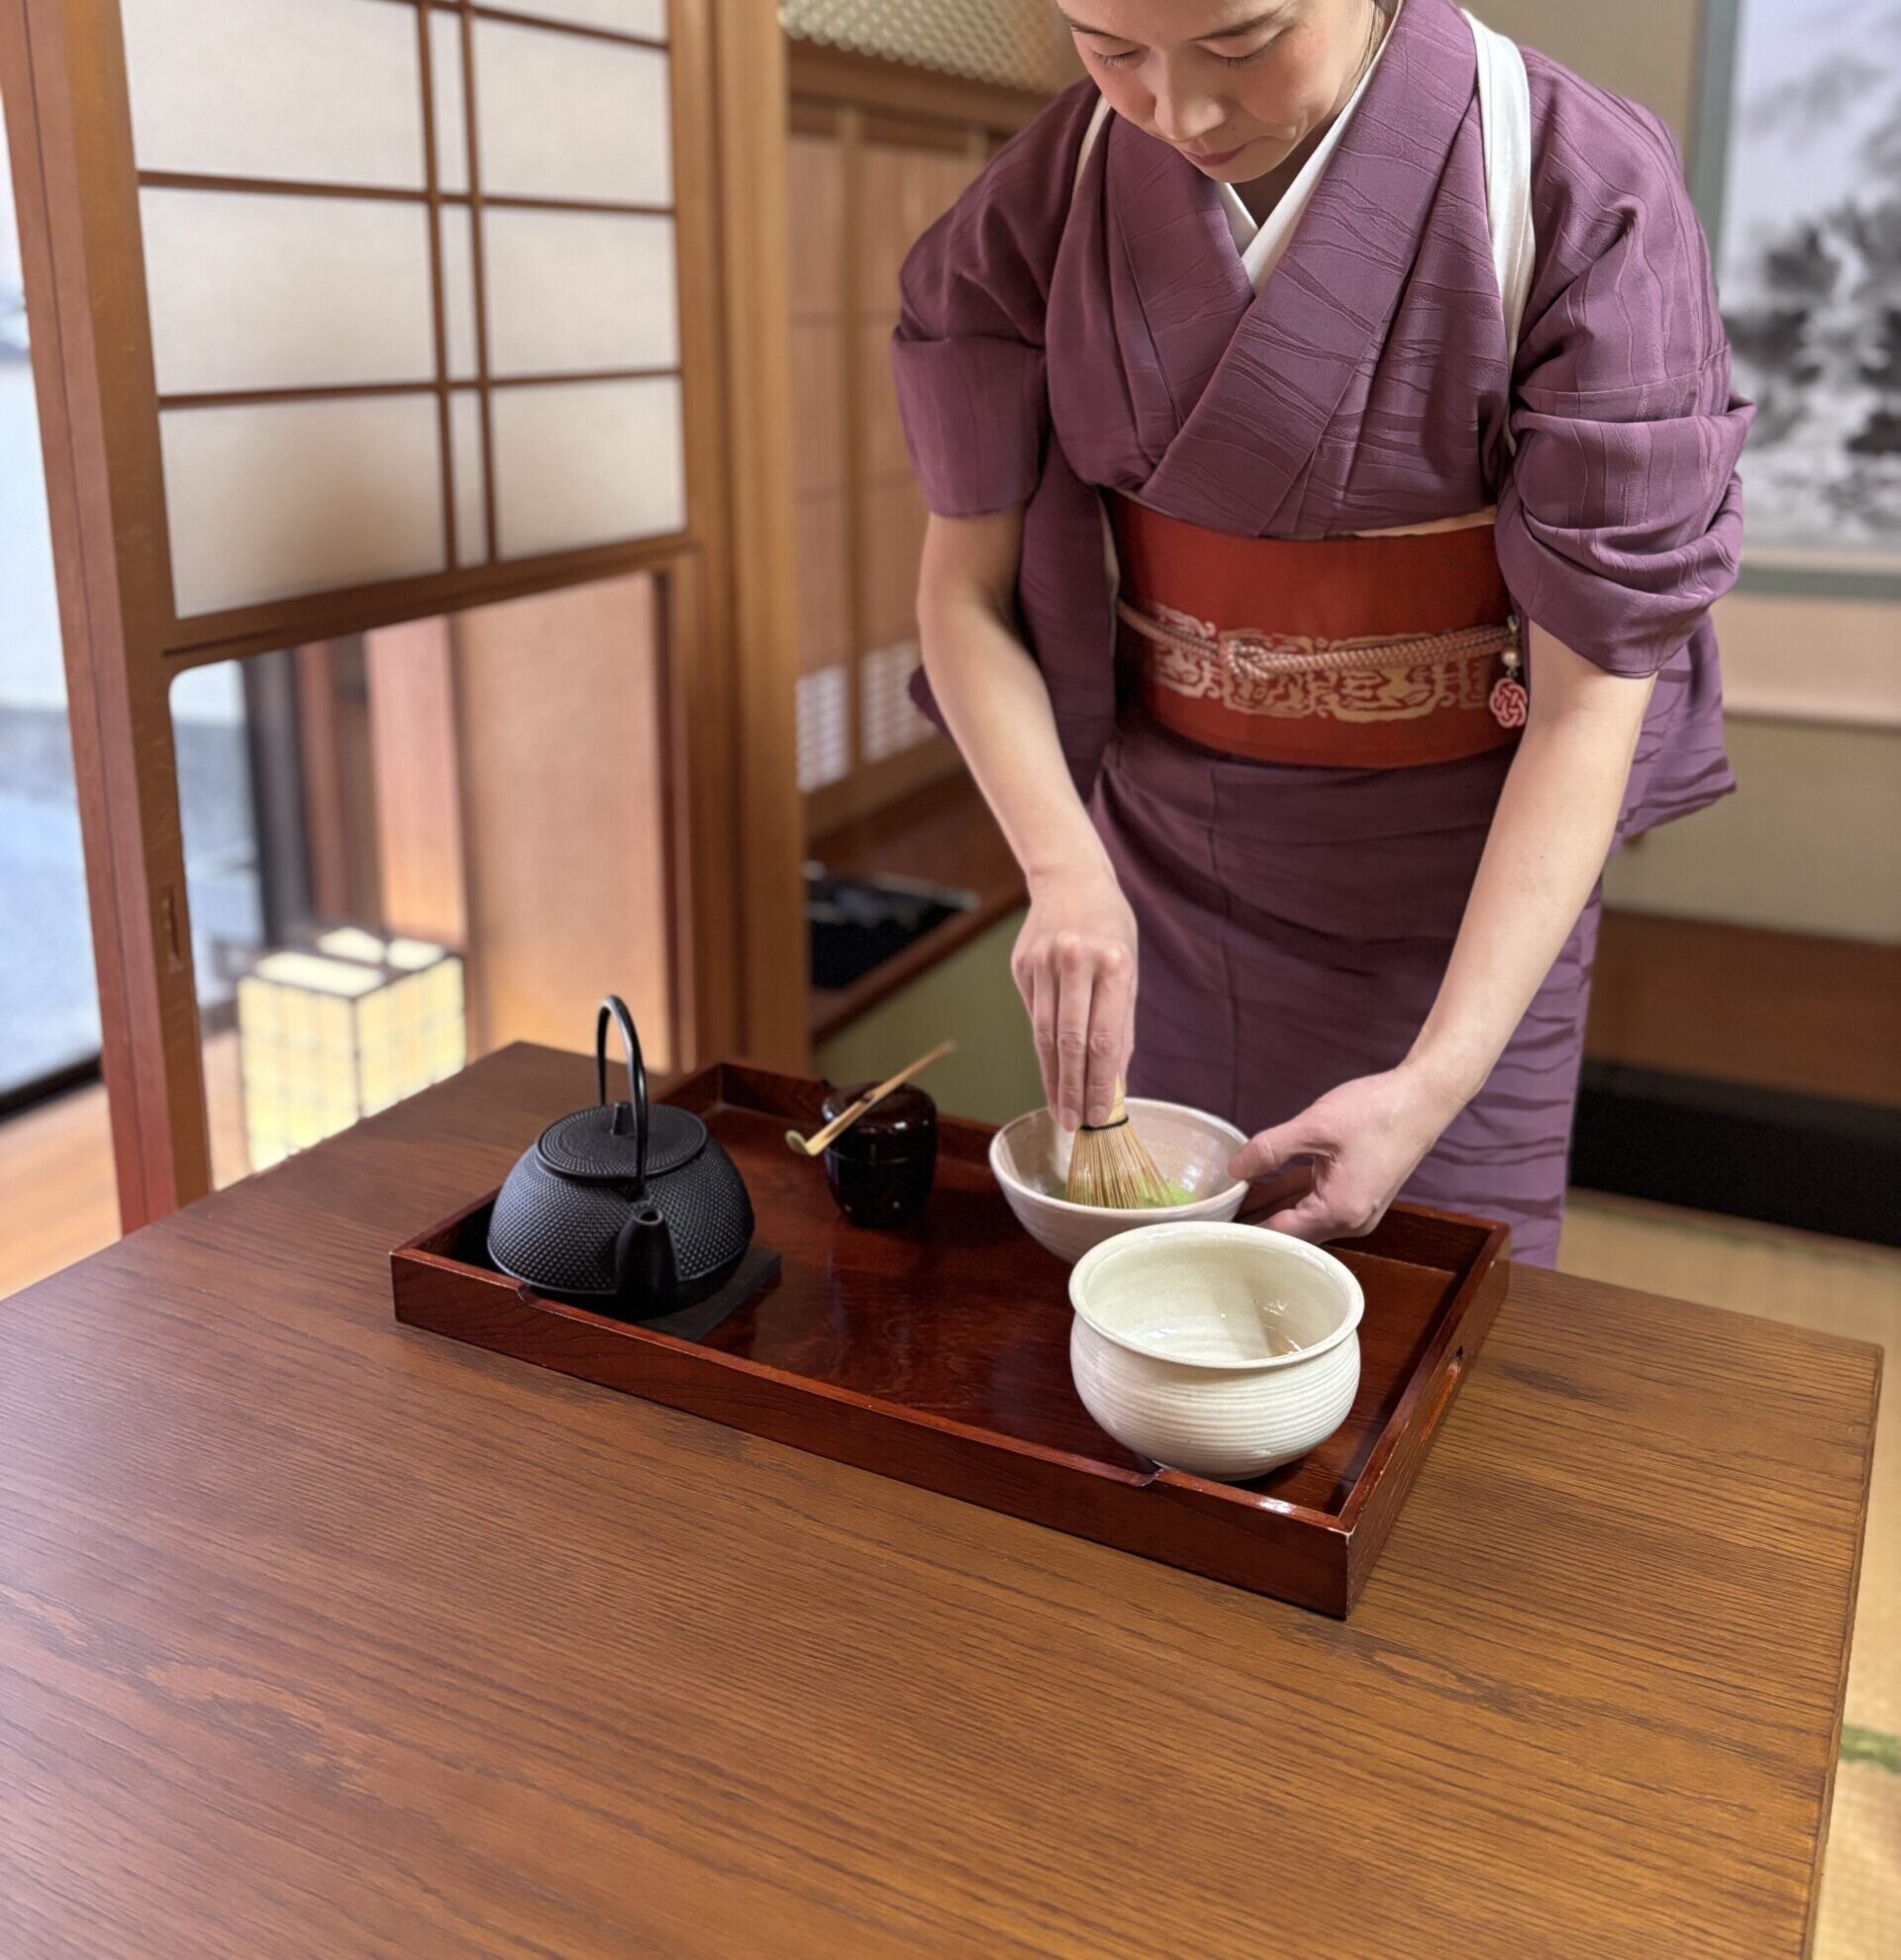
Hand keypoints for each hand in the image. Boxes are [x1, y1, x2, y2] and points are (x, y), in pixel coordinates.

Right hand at [1011, 864, 1137, 1130]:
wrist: (1071, 879)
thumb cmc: (1109, 929)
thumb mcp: (1128, 970)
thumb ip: (1120, 1025)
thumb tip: (1114, 1083)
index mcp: (1111, 963)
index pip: (1103, 1038)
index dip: (1100, 1082)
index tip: (1100, 1115)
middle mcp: (1074, 962)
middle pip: (1068, 1041)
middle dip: (1072, 1089)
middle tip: (1074, 1125)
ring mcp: (1042, 963)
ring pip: (1043, 1034)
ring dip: (1052, 1078)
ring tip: (1060, 1110)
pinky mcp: (1021, 966)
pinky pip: (1033, 1015)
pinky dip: (1042, 1047)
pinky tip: (1050, 1070)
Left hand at [1226, 1066, 1463, 1244]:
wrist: (1425, 1098)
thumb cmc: (1376, 1112)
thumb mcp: (1314, 1126)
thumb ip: (1270, 1149)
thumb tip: (1233, 1170)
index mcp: (1338, 1212)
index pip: (1280, 1235)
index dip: (1245, 1230)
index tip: (1213, 1229)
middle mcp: (1350, 1220)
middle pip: (1292, 1232)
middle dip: (1255, 1222)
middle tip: (1214, 1216)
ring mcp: (1357, 1209)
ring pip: (1304, 1216)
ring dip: (1272, 1206)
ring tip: (1229, 1202)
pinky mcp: (1360, 1194)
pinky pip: (1318, 1202)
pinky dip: (1292, 1194)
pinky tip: (1261, 1186)